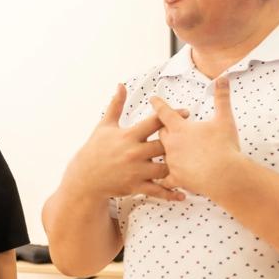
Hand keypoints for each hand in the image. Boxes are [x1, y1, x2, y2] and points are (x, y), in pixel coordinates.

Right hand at [63, 85, 187, 200]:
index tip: (186, 113)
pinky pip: (157, 190)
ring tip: (190, 165)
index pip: (154, 122)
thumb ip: (116, 105)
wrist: (85, 177)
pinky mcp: (135, 186)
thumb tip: (121, 85)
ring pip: (164, 168)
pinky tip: (182, 194)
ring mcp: (135, 171)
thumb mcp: (105, 125)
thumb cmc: (96, 149)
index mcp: (129, 135)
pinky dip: (170, 194)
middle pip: (164, 145)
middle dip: (178, 143)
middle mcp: (134, 152)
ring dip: (177, 167)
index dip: (171, 116)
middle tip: (193, 141)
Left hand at [149, 78, 240, 196]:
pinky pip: (165, 179)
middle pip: (161, 134)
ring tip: (165, 154)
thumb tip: (222, 78)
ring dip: (163, 153)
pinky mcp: (176, 179)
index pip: (164, 112)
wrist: (224, 175)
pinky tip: (162, 182)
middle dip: (163, 130)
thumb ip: (222, 97)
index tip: (152, 98)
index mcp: (180, 128)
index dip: (158, 104)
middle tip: (165, 128)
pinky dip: (164, 179)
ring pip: (161, 156)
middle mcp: (172, 144)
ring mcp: (172, 162)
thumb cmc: (224, 146)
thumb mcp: (224, 119)